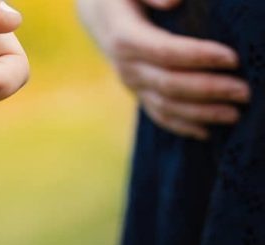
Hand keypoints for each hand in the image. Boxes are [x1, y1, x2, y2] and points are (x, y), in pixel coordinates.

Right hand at [77, 0, 249, 139]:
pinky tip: (208, 133)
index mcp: (124, 37)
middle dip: (209, 89)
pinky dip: (183, 126)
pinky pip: (159, 115)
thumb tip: (174, 1)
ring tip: (235, 115)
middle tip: (244, 91)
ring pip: (165, 105)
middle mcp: (126, 66)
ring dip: (201, 113)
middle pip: (169, 84)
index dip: (197, 56)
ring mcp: (132, 83)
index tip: (233, 57)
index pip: (164, 51)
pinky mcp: (139, 93)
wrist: (99, 13)